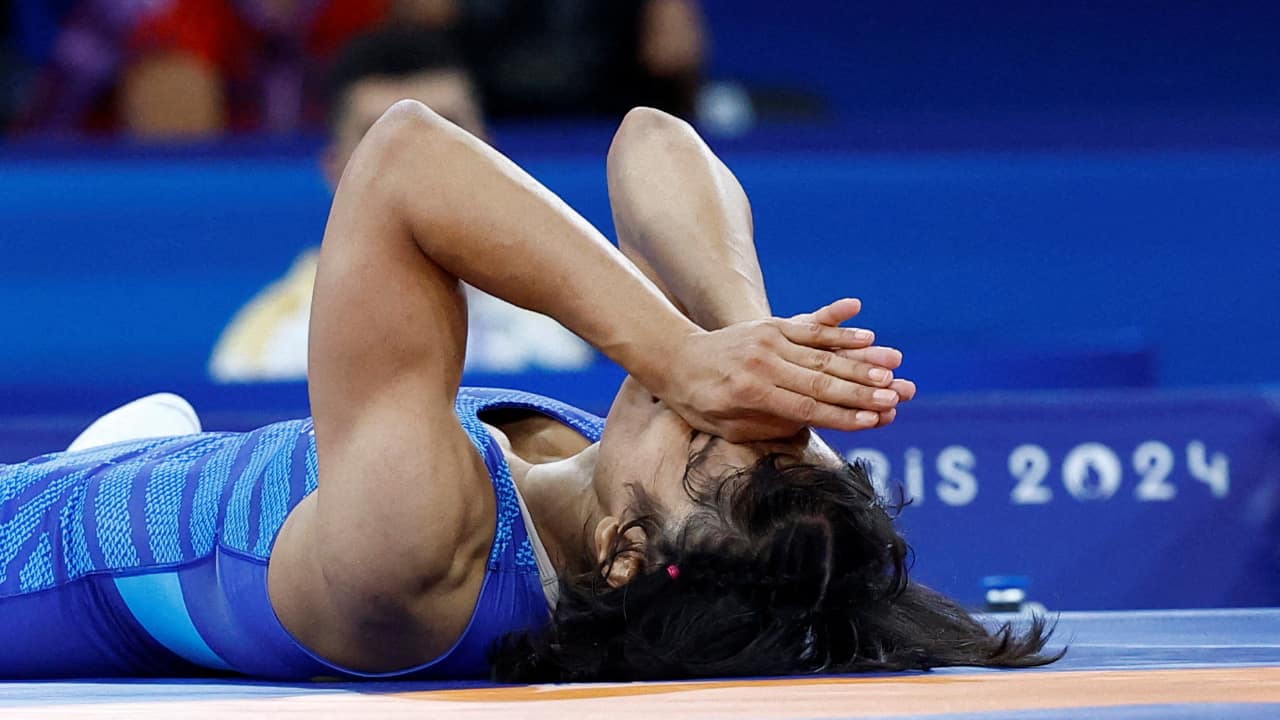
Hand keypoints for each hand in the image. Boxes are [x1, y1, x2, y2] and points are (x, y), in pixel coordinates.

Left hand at [651, 298, 908, 441]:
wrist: (676, 357)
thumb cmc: (701, 402)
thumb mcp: (727, 427)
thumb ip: (768, 426)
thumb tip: (809, 423)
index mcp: (751, 394)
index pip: (807, 408)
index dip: (844, 415)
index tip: (875, 421)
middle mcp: (763, 365)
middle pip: (822, 381)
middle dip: (863, 391)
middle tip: (896, 397)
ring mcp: (768, 341)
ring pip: (822, 354)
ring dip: (860, 363)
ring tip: (892, 371)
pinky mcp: (771, 326)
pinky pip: (812, 328)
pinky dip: (841, 331)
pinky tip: (868, 334)